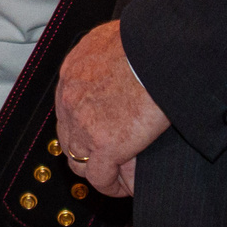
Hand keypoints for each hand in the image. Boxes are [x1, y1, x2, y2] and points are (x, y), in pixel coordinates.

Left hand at [54, 21, 169, 198]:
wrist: (159, 51)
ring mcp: (84, 124)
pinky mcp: (106, 145)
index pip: (66, 108)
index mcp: (72, 72)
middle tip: (106, 160)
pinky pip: (100, 178)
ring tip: (117, 178)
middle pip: (67, 137)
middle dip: (85, 151)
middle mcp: (70, 99)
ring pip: (79, 161)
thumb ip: (104, 52)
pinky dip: (111, 187)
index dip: (81, 125)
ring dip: (98, 172)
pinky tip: (125, 189)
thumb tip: (114, 53)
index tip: (96, 134)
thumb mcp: (112, 37)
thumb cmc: (147, 40)